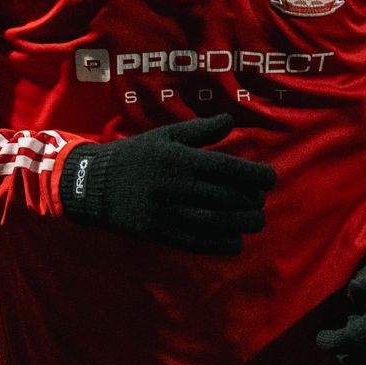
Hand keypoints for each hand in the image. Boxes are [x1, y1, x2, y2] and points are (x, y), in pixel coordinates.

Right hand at [59, 113, 274, 255]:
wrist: (95, 186)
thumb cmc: (135, 156)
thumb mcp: (165, 136)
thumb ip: (200, 131)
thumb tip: (230, 121)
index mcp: (182, 160)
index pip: (231, 169)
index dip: (258, 176)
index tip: (270, 179)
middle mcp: (179, 187)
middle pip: (230, 198)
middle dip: (253, 201)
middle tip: (259, 200)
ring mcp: (171, 214)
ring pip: (220, 222)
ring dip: (244, 223)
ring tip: (255, 220)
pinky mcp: (163, 234)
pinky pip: (201, 243)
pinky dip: (223, 243)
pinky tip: (235, 240)